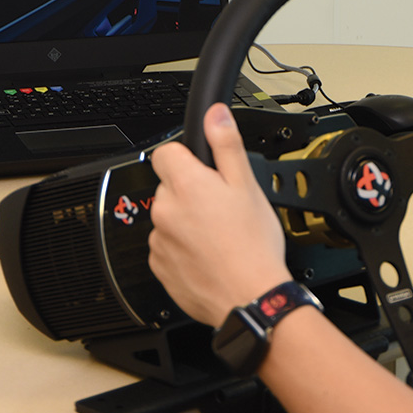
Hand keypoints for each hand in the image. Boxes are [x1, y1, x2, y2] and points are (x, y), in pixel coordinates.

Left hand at [148, 102, 290, 327]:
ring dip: (187, 222)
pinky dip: (184, 249)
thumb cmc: (252, 245)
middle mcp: (165, 211)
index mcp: (186, 185)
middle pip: (170, 187)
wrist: (250, 297)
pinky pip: (167, 247)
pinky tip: (210, 255)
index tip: (205, 170)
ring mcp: (159, 241)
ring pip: (169, 218)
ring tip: (219, 236)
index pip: (166, 152)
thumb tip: (215, 115)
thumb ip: (226, 145)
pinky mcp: (159, 267)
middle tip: (222, 208)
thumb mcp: (248, 186)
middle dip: (191, 192)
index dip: (187, 157)